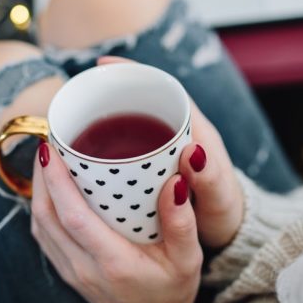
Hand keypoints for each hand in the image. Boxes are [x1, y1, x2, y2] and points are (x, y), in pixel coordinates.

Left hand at [30, 142, 201, 302]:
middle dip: (42, 174)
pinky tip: (50, 185)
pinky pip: (43, 233)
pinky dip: (41, 205)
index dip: (57, 181)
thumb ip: (181, 221)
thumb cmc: (172, 292)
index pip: (72, 217)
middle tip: (49, 139)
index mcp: (113, 262)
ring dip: (38, 188)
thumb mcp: (189, 259)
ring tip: (48, 155)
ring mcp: (70, 270)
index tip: (53, 147)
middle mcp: (84, 267)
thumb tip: (176, 181)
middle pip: (47, 216)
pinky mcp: (65, 269)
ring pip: (39, 224)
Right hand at [98, 56, 244, 248]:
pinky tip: (85, 156)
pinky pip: (126, 149)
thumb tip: (194, 152)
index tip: (103, 66)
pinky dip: (106, 147)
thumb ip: (210, 178)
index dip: (133, 73)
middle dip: (110, 93)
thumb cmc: (227, 214)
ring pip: (130, 126)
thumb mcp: (220, 199)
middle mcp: (177, 135)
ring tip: (74, 121)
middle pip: (140, 102)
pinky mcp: (151, 169)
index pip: (162, 88)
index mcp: (195, 131)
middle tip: (79, 95)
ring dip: (104, 120)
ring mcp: (162, 151)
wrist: (229, 236)